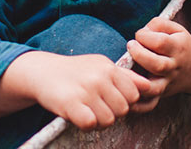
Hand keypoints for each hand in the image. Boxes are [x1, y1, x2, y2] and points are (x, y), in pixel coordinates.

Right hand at [10, 52, 155, 129]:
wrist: (41, 72)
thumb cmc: (75, 71)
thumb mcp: (101, 66)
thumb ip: (125, 76)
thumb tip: (148, 86)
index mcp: (109, 68)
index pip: (134, 94)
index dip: (124, 101)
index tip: (109, 99)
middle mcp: (99, 78)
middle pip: (123, 110)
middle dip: (112, 113)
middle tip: (95, 107)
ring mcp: (85, 90)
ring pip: (108, 120)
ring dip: (98, 121)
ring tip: (86, 111)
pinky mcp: (71, 103)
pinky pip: (91, 124)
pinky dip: (85, 124)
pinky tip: (78, 116)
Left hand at [128, 18, 190, 101]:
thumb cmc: (181, 45)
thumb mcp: (176, 29)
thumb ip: (158, 24)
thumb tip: (141, 32)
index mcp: (178, 48)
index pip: (160, 43)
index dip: (144, 36)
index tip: (139, 35)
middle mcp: (174, 67)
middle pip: (157, 65)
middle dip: (139, 54)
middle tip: (131, 45)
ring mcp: (168, 83)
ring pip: (153, 88)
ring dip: (136, 81)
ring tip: (126, 70)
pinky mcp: (162, 94)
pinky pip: (150, 104)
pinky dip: (138, 105)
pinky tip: (127, 94)